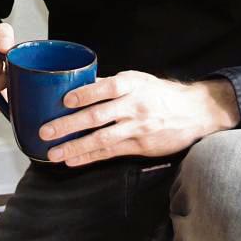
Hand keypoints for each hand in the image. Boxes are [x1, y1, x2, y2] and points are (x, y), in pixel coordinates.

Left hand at [38, 71, 239, 166]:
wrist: (194, 112)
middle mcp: (134, 106)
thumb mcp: (139, 80)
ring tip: (54, 152)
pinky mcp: (140, 146)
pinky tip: (73, 160)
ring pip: (101, 139)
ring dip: (75, 146)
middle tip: (46, 130)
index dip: (85, 93)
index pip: (106, 87)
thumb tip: (82, 85)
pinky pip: (110, 152)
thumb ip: (113, 84)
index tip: (64, 99)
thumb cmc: (161, 93)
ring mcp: (137, 128)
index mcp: (133, 85)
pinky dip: (90, 157)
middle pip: (97, 115)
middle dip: (69, 124)